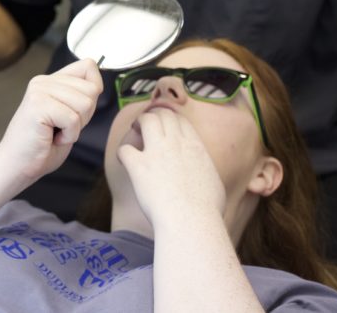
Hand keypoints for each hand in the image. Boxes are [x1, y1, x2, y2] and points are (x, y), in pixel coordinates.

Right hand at [0, 60, 102, 185]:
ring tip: (55, 132)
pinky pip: (73, 119)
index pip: (88, 66)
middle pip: (91, 89)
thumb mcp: (68, 116)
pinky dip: (68, 136)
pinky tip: (51, 138)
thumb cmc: (42, 147)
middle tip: (61, 127)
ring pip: (85, 104)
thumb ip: (80, 97)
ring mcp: (39, 91)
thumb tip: (98, 85)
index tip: (77, 111)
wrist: (16, 166)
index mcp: (50, 81)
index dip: (94, 90)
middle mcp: (42, 81)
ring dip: (76, 127)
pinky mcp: (38, 105)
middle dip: (85, 115)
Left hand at [116, 109, 225, 228]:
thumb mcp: (213, 182)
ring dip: (138, 123)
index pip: (180, 120)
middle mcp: (176, 144)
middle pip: (163, 114)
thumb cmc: (207, 211)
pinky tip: (125, 162)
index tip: (165, 128)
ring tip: (135, 132)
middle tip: (146, 126)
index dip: (170, 120)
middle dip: (153, 116)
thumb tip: (204, 174)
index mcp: (195, 147)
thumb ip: (204, 170)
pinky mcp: (139, 166)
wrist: (192, 222)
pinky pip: (125, 149)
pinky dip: (123, 153)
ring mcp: (157, 152)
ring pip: (146, 120)